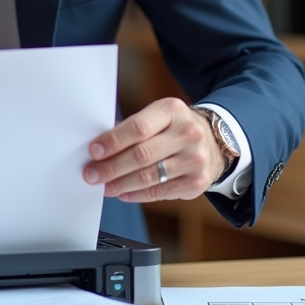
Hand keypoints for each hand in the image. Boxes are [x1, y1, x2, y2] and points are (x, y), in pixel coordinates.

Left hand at [82, 98, 224, 201]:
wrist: (213, 142)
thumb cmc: (174, 128)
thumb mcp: (158, 117)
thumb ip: (132, 129)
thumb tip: (99, 150)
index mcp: (173, 110)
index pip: (138, 127)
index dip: (113, 141)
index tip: (94, 152)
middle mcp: (188, 133)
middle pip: (141, 155)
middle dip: (111, 167)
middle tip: (92, 174)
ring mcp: (195, 159)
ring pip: (149, 177)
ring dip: (121, 184)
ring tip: (105, 186)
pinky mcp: (197, 182)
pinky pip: (159, 192)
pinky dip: (137, 195)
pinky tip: (123, 194)